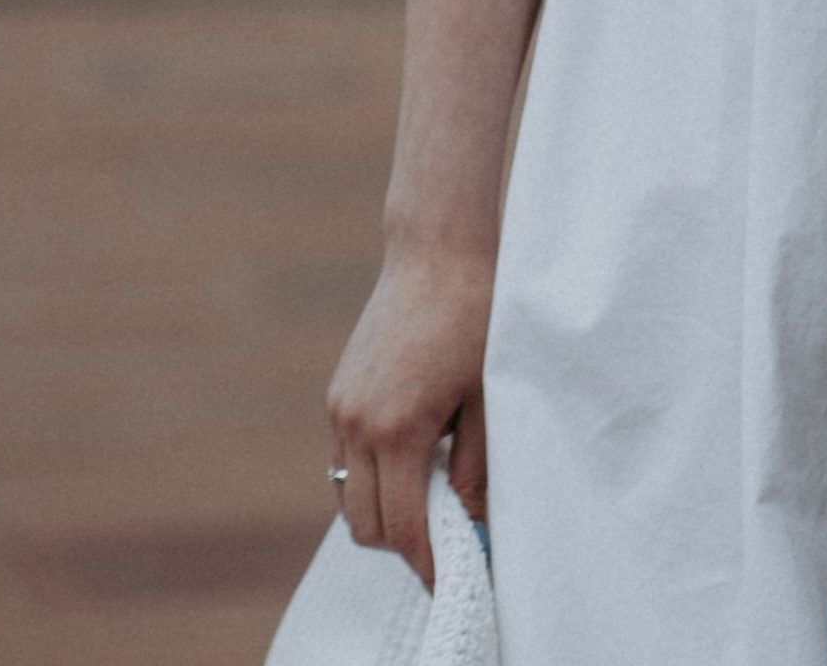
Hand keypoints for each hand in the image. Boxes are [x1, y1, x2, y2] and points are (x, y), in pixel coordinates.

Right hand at [326, 238, 492, 587]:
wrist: (438, 249)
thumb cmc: (474, 317)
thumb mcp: (488, 399)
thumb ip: (475, 469)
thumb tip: (473, 523)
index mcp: (396, 430)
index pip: (401, 529)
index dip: (427, 563)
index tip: (451, 577)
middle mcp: (356, 423)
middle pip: (365, 526)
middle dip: (403, 542)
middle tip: (446, 537)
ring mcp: (341, 407)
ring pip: (349, 495)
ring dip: (384, 509)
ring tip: (431, 493)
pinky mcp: (338, 392)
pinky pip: (347, 458)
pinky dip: (373, 475)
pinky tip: (413, 454)